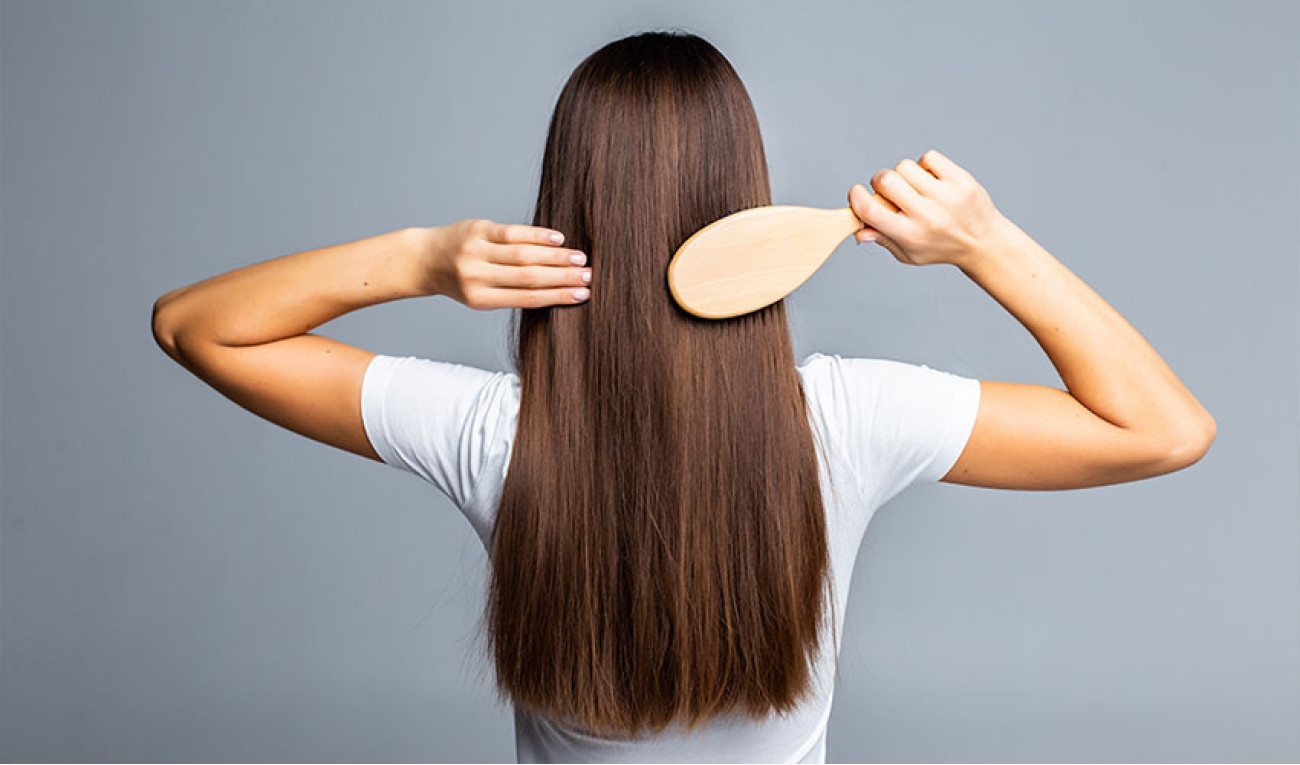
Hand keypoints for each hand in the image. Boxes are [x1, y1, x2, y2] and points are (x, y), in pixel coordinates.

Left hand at [419, 218, 591, 308]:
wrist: (426, 259)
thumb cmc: (462, 280)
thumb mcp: (482, 295)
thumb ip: (513, 292)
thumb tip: (559, 288)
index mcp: (480, 299)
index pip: (526, 298)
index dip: (557, 296)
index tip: (583, 295)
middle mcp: (477, 276)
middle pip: (528, 277)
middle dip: (562, 277)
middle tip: (590, 277)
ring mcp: (476, 251)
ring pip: (523, 254)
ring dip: (555, 257)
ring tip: (580, 259)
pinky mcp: (477, 229)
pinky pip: (511, 232)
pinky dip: (537, 236)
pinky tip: (558, 239)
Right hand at [847, 149, 1008, 267]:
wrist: (985, 242)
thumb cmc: (942, 248)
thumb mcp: (909, 254)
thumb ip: (883, 240)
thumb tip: (859, 228)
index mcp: (910, 235)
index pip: (871, 210)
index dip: (856, 197)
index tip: (856, 193)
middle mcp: (927, 214)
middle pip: (885, 180)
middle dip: (879, 181)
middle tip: (888, 190)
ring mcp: (945, 195)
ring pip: (904, 166)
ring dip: (903, 174)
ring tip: (914, 187)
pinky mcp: (960, 179)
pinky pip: (928, 158)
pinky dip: (924, 165)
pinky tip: (931, 180)